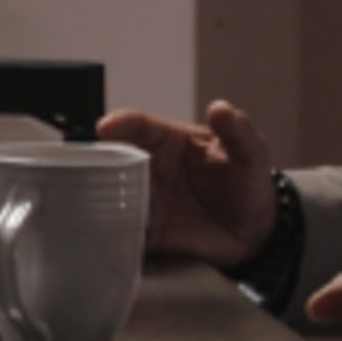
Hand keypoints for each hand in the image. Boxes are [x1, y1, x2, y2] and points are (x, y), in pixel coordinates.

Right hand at [98, 100, 281, 265]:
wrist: (255, 232)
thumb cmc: (249, 184)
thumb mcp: (250, 154)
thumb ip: (237, 132)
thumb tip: (221, 108)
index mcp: (170, 141)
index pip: (139, 126)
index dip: (121, 123)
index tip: (105, 128)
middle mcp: (150, 167)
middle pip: (115, 158)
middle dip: (97, 160)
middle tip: (86, 166)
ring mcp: (146, 199)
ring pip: (111, 193)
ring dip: (98, 196)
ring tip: (87, 199)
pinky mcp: (147, 230)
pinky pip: (121, 228)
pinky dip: (109, 229)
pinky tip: (101, 230)